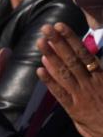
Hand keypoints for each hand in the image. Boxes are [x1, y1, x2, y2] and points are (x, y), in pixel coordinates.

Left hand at [37, 22, 102, 136]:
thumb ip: (100, 72)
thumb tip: (91, 58)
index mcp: (101, 77)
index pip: (84, 54)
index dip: (71, 39)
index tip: (60, 26)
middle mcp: (91, 84)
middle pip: (72, 59)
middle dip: (58, 42)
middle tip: (45, 28)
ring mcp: (82, 97)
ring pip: (64, 73)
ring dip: (51, 56)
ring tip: (40, 42)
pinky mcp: (75, 111)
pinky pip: (60, 94)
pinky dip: (50, 82)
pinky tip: (39, 70)